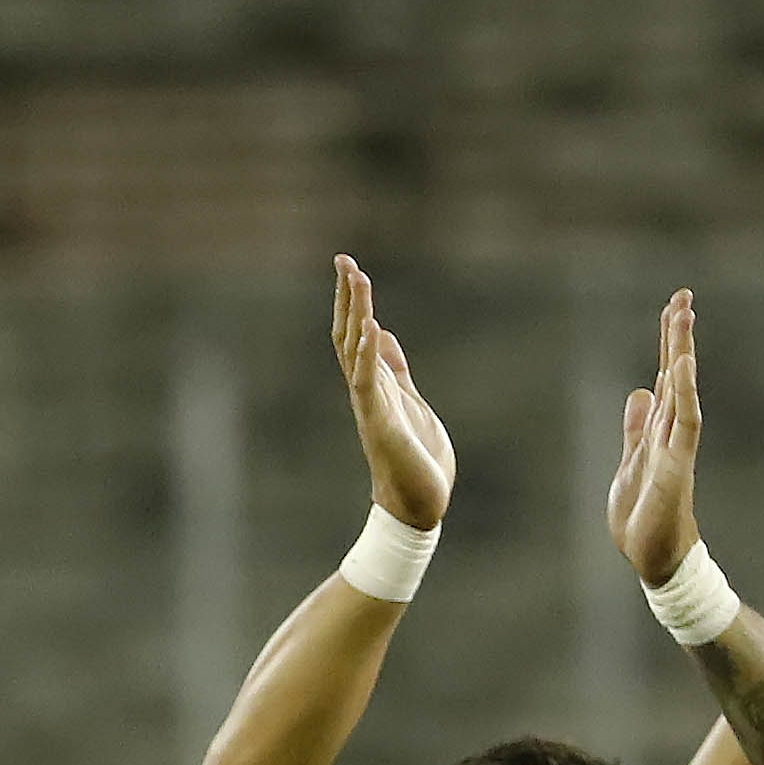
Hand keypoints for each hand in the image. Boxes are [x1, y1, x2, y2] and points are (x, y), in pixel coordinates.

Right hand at [332, 255, 453, 529]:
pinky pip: (367, 382)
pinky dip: (368, 354)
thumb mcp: (410, 400)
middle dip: (349, 296)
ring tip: (356, 277)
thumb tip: (382, 333)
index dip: (353, 299)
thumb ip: (395, 368)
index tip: (349, 266)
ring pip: (355, 350)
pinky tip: (370, 324)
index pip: (357, 332)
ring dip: (356, 313)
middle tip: (343, 259)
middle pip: (350, 333)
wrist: (419, 505)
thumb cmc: (416, 458)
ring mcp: (370, 405)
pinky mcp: (380, 422)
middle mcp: (367, 390)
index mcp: (376, 384)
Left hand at [603, 287, 705, 586]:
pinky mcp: (677, 467)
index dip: (669, 342)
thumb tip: (639, 393)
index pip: (665, 376)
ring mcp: (676, 447)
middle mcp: (672, 432)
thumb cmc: (644, 518)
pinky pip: (685, 424)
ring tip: (684, 316)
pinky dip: (685, 394)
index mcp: (659, 430)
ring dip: (681, 353)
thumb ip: (637, 429)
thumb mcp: (630, 463)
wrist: (654, 558)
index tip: (675, 305)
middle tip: (684, 295)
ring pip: (682, 390)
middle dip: (678, 335)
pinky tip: (683, 367)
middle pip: (676, 374)